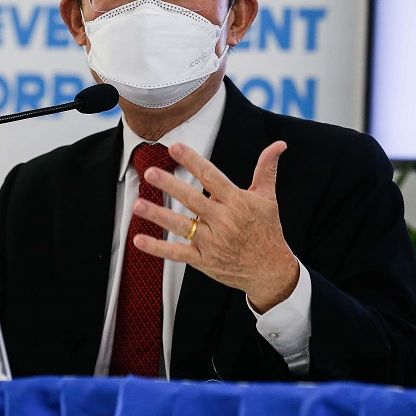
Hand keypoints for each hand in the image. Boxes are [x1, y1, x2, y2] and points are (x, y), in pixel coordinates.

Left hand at [132, 141, 299, 312]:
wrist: (271, 271)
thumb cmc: (268, 230)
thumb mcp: (268, 198)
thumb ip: (266, 169)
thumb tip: (279, 145)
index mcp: (237, 202)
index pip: (211, 176)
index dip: (192, 160)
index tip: (174, 146)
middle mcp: (223, 221)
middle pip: (192, 199)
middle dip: (170, 185)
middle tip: (150, 172)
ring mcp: (212, 242)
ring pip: (180, 226)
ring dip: (158, 215)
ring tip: (137, 204)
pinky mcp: (204, 260)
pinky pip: (177, 253)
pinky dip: (158, 248)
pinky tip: (139, 239)